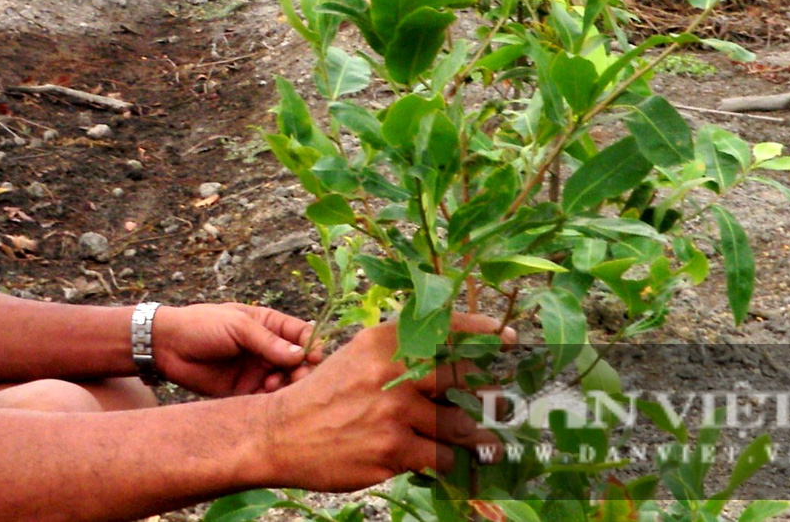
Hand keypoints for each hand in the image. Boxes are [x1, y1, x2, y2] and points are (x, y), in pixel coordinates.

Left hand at [150, 303, 326, 396]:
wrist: (166, 346)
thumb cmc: (201, 325)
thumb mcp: (237, 326)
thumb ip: (268, 342)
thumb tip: (301, 355)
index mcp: (269, 325)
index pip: (301, 335)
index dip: (311, 346)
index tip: (313, 358)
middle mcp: (267, 349)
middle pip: (298, 363)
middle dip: (302, 371)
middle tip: (297, 378)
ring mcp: (257, 371)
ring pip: (285, 383)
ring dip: (286, 386)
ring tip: (272, 385)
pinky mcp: (244, 392)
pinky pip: (266, 399)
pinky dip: (271, 400)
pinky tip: (264, 396)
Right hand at [255, 313, 514, 492]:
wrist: (281, 433)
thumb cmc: (326, 395)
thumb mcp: (360, 356)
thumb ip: (403, 353)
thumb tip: (461, 365)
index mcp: (384, 340)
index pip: (446, 328)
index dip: (484, 331)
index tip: (508, 338)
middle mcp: (392, 370)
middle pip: (464, 379)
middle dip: (482, 396)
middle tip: (492, 404)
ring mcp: (394, 411)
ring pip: (459, 425)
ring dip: (466, 436)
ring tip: (466, 440)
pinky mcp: (393, 449)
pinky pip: (442, 457)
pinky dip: (443, 459)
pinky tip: (429, 457)